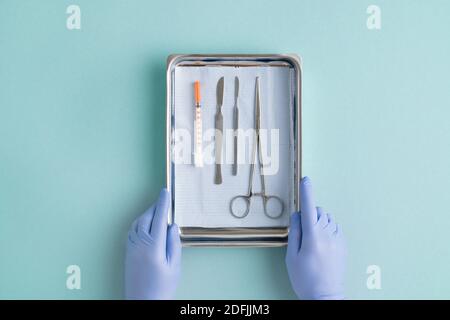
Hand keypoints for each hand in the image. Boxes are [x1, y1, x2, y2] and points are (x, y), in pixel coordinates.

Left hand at [125, 189, 181, 299]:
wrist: (142, 302)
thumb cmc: (162, 288)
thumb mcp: (174, 266)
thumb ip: (173, 243)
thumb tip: (171, 226)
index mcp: (153, 246)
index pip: (159, 218)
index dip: (163, 203)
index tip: (165, 192)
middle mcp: (139, 244)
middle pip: (146, 218)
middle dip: (155, 207)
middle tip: (163, 199)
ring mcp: (131, 248)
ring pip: (137, 223)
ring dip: (147, 214)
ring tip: (157, 210)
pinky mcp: (128, 253)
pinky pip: (132, 231)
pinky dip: (140, 223)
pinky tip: (146, 224)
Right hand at [286, 177, 346, 299]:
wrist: (325, 296)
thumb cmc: (305, 278)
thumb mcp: (292, 256)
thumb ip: (294, 232)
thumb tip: (297, 214)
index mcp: (313, 236)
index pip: (310, 208)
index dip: (307, 192)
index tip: (306, 180)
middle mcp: (328, 234)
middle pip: (319, 211)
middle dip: (310, 213)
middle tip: (302, 230)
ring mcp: (338, 239)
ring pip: (328, 218)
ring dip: (319, 221)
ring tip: (312, 239)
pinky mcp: (344, 245)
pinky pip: (335, 228)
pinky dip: (327, 229)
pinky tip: (322, 244)